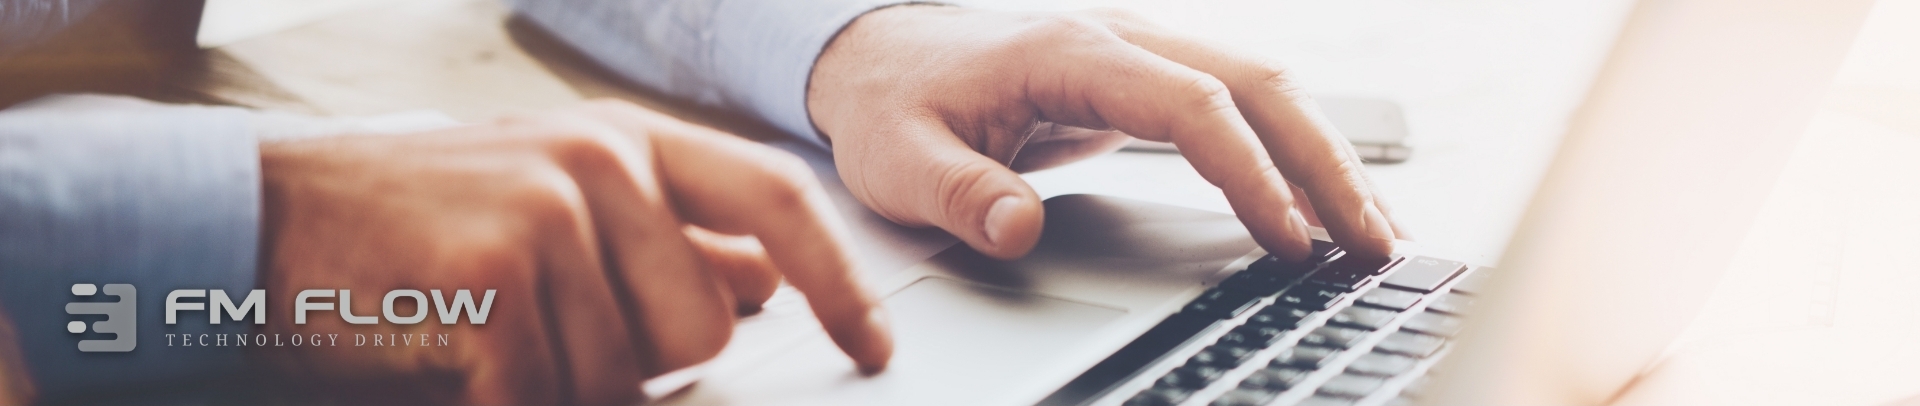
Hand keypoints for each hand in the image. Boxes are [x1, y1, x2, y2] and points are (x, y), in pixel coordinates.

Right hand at [256, 100, 889, 404]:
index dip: (839, 279)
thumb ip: (668, 234)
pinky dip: (509, 402)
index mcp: (627, 140)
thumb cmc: (417, 221)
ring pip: (627, 376)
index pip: (776, 201)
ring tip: (492, 336)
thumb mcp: (558, 198)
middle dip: (642, 362)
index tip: (871, 343)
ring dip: (563, 385)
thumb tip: (763, 277)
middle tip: (552, 336)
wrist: (260, 221)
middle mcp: (600, 162)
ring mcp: (548, 216)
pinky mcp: (496, 280)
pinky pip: (551, 396)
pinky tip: (460, 361)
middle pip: (704, 324)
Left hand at [809, 6, 1408, 259]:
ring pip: (1265, 87)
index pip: (1191, 105)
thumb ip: (959, 193)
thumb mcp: (901, 159)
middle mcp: (1124, 38)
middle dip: (1326, 163)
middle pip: (1258, 84)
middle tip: (1373, 244)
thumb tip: (1017, 228)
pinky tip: (1325, 200)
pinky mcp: (1151, 77)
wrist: (883, 56)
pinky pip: (1243, 103)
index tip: (1287, 237)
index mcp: (1071, 52)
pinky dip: (1294, 148)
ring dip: (1326, 155)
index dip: (1248, 172)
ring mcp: (1144, 52)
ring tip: (1376, 233)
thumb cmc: (896, 105)